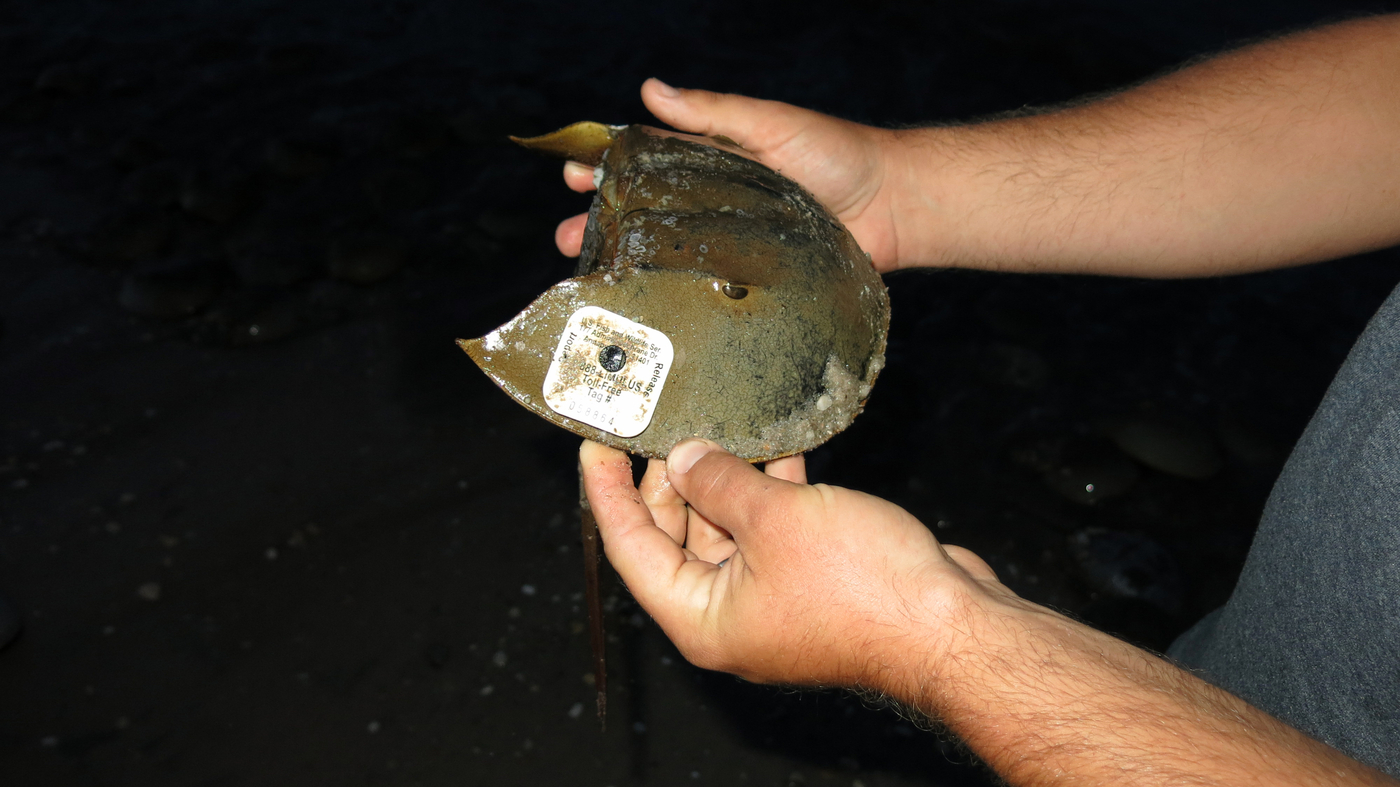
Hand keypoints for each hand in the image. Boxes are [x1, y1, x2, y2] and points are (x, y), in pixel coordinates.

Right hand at [555, 78, 908, 272]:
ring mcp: (730, 243)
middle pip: (646, 211)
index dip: (606, 166)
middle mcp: (715, 200)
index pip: (646, 160)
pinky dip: (673, 296)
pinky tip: (645, 308)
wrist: (895, 208)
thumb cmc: (839, 155)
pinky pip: (705, 287)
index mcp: (713, 158)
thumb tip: (652, 90)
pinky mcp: (751, 279)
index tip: (571, 173)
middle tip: (566, 236)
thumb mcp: (770, 124)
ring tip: (593, 274)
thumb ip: (713, 113)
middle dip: (602, 222)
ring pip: (667, 252)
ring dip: (626, 262)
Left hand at [579, 437, 1006, 691]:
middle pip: (676, 537)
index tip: (595, 445)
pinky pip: (774, 529)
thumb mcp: (774, 519)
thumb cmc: (866, 592)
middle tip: (664, 424)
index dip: (608, 493)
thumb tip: (686, 458)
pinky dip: (771, 490)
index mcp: (701, 619)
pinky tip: (778, 445)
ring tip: (718, 423)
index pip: (631, 548)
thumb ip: (720, 482)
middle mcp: (730, 615)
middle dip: (671, 479)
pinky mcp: (813, 581)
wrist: (953, 626)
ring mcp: (773, 599)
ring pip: (728, 529)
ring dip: (726, 478)